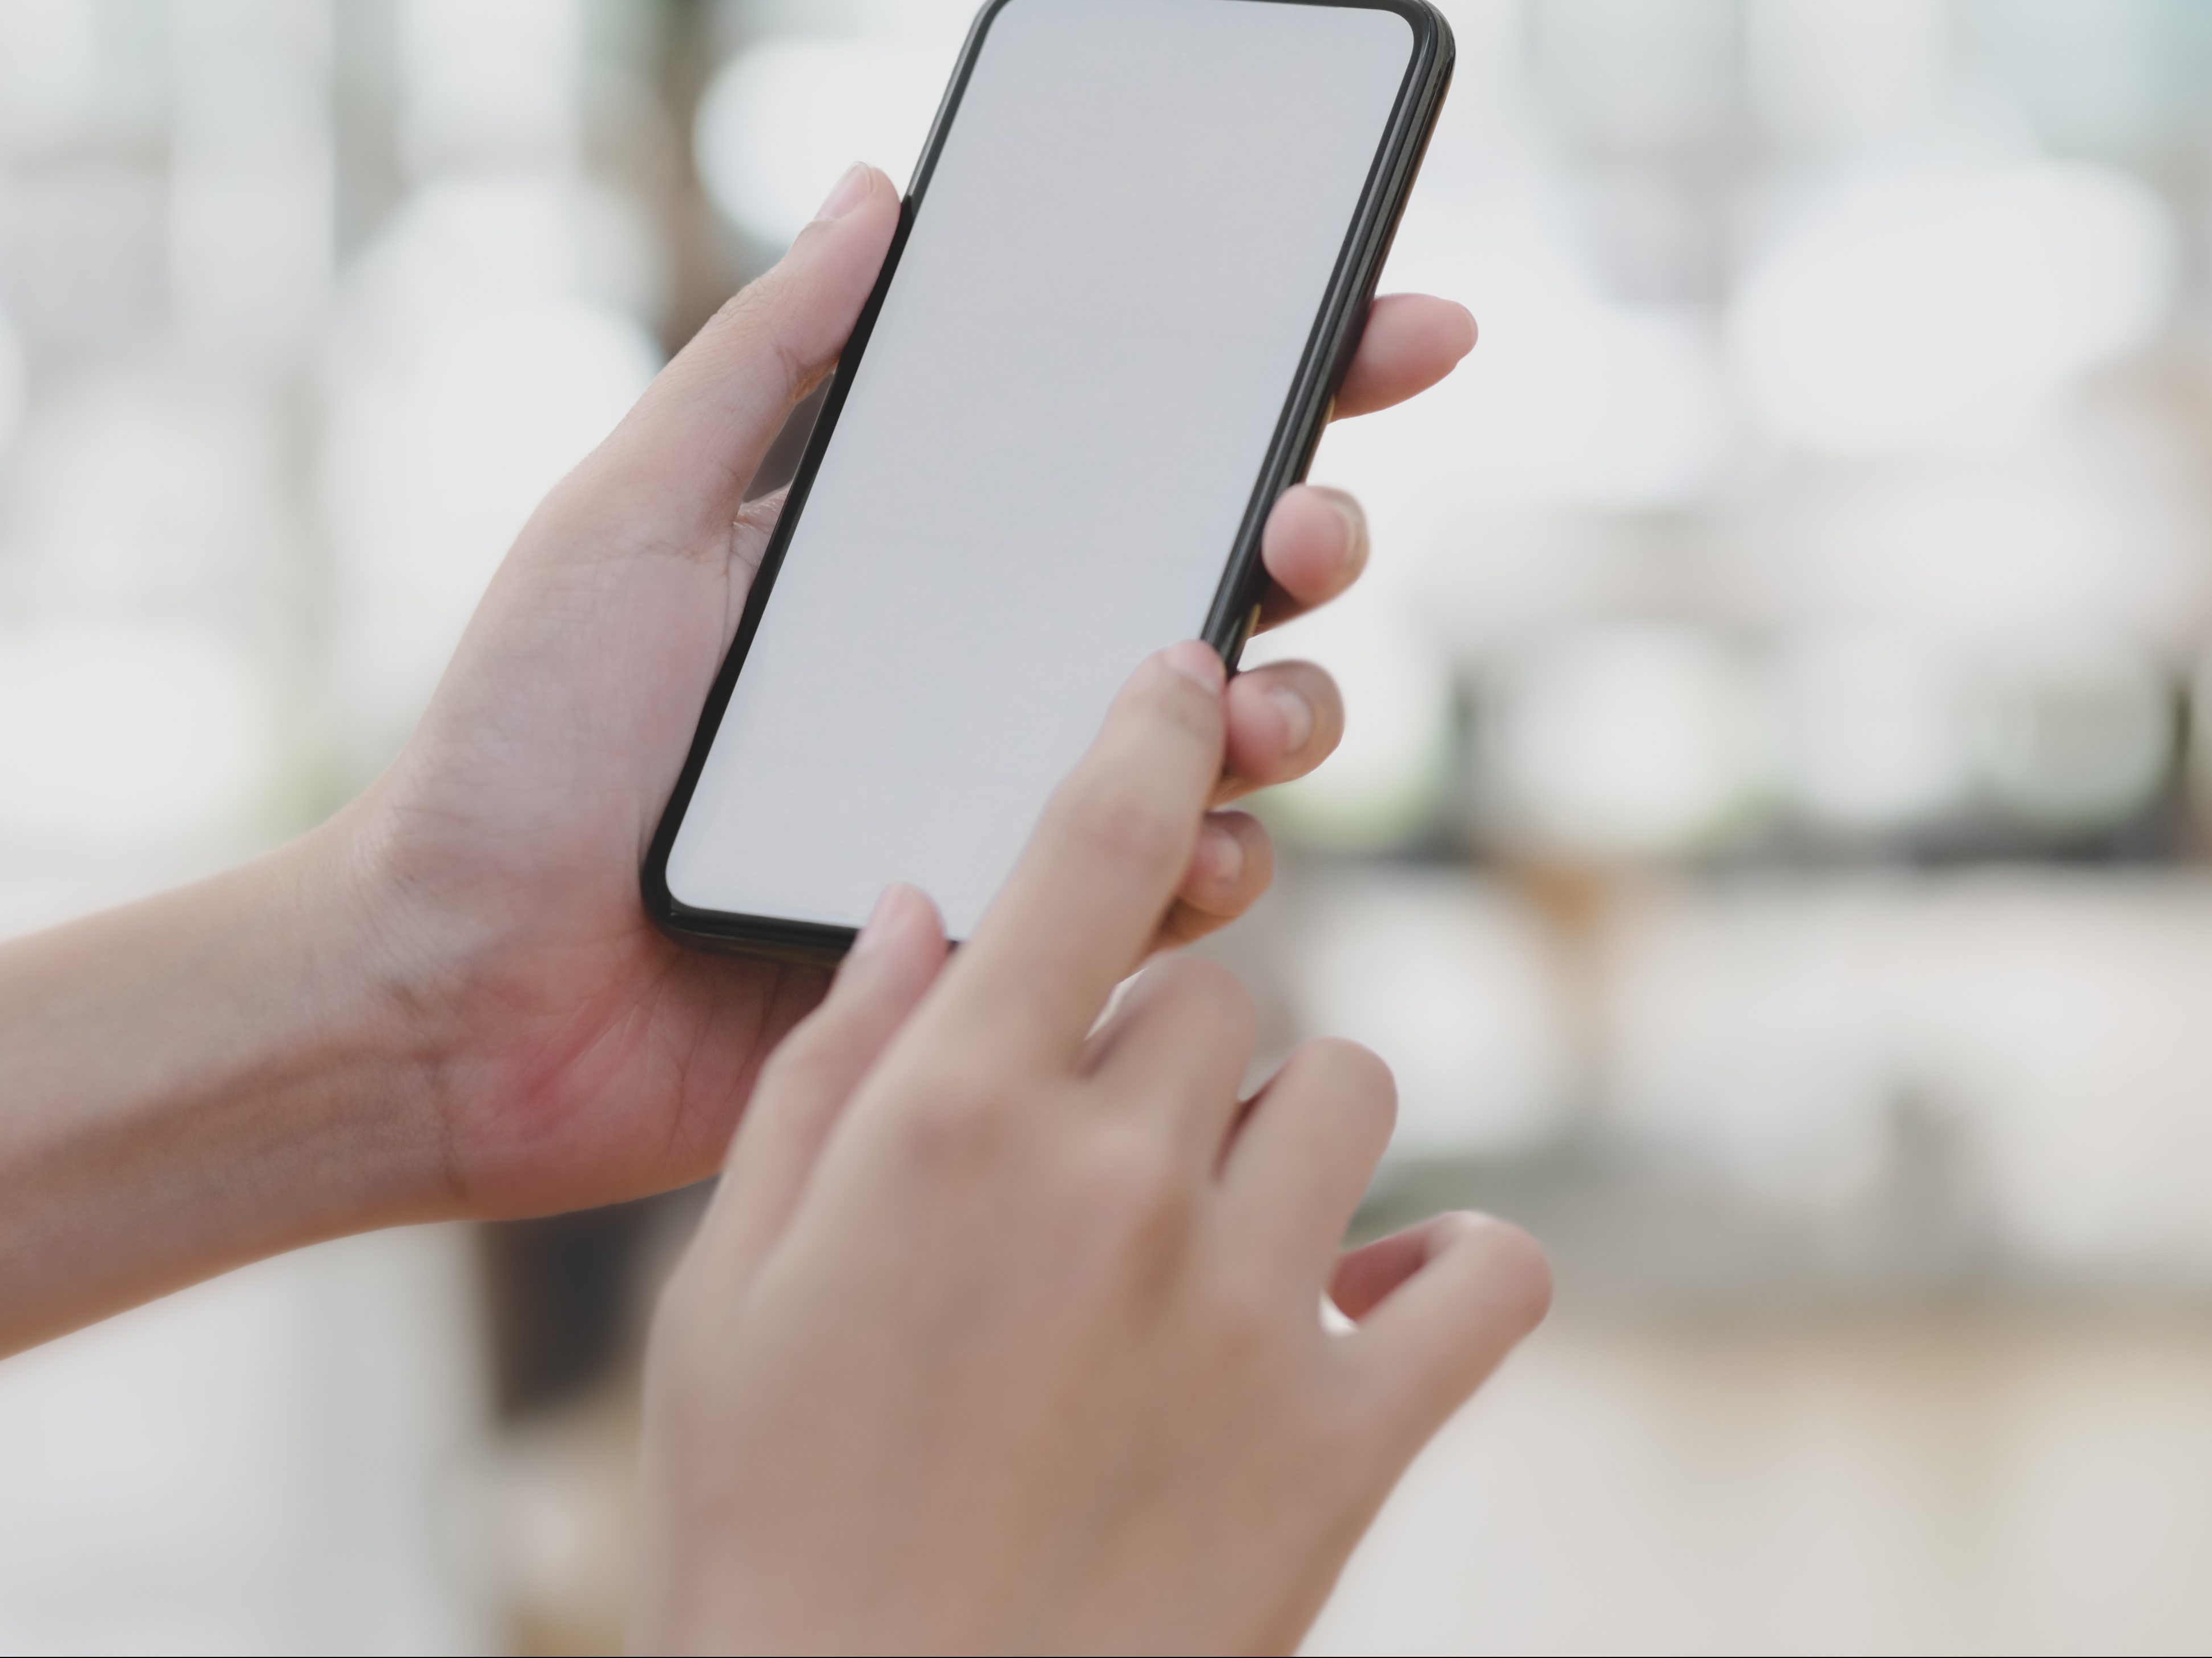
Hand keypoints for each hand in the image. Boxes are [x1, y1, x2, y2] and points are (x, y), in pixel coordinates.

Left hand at [321, 164, 1476, 1219]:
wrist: (458, 995)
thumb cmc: (514, 749)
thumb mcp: (626, 516)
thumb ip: (760, 360)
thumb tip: (878, 186)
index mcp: (910, 557)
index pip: (1122, 447)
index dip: (1279, 382)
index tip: (1393, 322)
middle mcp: (981, 675)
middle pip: (1215, 588)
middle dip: (1314, 541)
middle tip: (1311, 528)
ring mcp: (999, 811)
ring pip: (1220, 747)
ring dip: (1289, 710)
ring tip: (1253, 705)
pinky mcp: (1001, 951)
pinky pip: (1156, 902)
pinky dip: (1205, 869)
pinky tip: (1193, 856)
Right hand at [632, 645, 1551, 1654]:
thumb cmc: (761, 1538)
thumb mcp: (722, 1296)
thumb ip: (817, 1084)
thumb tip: (913, 917)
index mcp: (947, 1127)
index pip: (1084, 854)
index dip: (1144, 736)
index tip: (1184, 673)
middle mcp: (1114, 1183)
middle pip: (1214, 989)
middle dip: (1161, 1039)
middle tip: (1095, 1151)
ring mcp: (1248, 1309)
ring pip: (1347, 1094)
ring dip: (1287, 1135)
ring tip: (1211, 1236)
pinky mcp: (1350, 1441)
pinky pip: (1489, 1273)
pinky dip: (1452, 1269)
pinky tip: (1373, 1300)